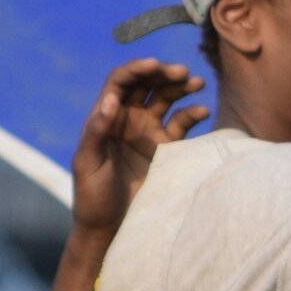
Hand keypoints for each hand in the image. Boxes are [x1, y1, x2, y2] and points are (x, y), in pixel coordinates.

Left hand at [70, 60, 208, 237]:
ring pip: (166, 99)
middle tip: (183, 72)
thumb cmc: (91, 195)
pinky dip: (193, 114)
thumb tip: (111, 100)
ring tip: (197, 82)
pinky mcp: (165, 148)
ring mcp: (147, 132)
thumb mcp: (88, 162)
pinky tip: (203, 110)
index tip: (155, 65)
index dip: (137, 69)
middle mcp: (127, 118)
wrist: (109, 226)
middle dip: (164, 73)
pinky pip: (182, 124)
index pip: (121, 82)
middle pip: (147, 84)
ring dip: (181, 87)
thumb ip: (97, 130)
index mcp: (105, 116)